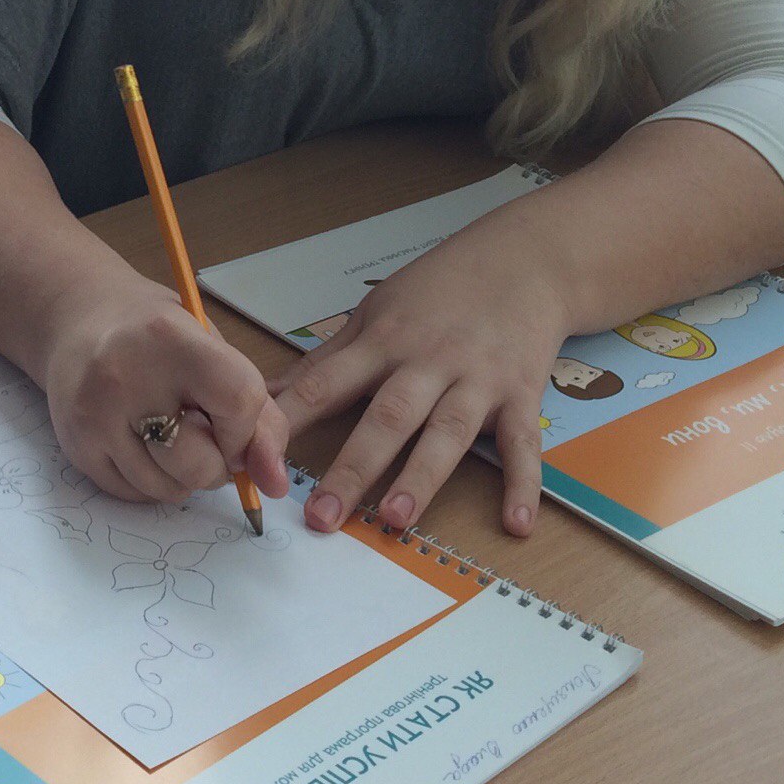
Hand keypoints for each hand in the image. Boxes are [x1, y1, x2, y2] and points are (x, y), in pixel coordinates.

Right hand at [32, 272, 291, 505]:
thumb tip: (274, 484)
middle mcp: (125, 376)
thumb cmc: (157, 334)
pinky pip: (133, 494)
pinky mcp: (76, 445)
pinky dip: (151, 482)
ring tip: (171, 437)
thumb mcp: (212, 349)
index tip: (232, 420)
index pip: (237, 401)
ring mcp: (94, 415)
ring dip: (182, 478)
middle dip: (216, 465)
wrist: (78, 319)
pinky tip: (144, 445)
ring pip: (166, 489)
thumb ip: (257, 414)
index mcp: (169, 337)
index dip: (246, 426)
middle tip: (203, 436)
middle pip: (199, 464)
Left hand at [270, 231, 569, 537]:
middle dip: (353, 468)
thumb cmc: (439, 289)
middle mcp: (428, 362)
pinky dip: (524, 484)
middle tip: (322, 517)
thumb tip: (268, 394)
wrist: (523, 260)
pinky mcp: (522, 394)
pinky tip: (516, 523)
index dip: (290, 420)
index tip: (259, 457)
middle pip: (387, 418)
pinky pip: (524, 444)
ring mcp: (477, 380)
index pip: (325, 385)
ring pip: (447, 434)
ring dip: (421, 478)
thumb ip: (326, 361)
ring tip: (395, 520)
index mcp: (382, 342)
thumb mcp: (375, 312)